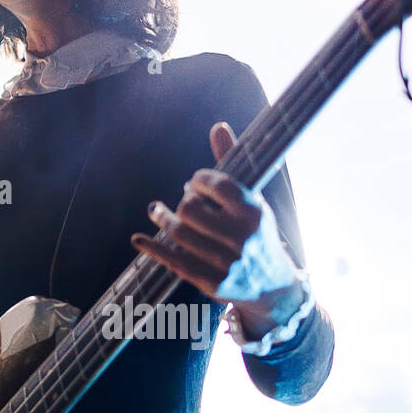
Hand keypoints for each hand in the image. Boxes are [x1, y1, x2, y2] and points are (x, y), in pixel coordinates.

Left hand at [130, 121, 306, 337]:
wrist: (273, 286)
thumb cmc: (257, 234)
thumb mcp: (251, 200)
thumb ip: (231, 165)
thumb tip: (217, 127)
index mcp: (255, 212)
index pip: (217, 184)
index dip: (199, 180)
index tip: (195, 184)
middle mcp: (243, 238)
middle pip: (190, 208)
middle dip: (183, 202)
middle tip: (184, 202)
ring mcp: (226, 263)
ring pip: (179, 234)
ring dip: (163, 219)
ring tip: (158, 212)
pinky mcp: (212, 283)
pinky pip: (174, 261)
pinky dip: (152, 248)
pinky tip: (139, 240)